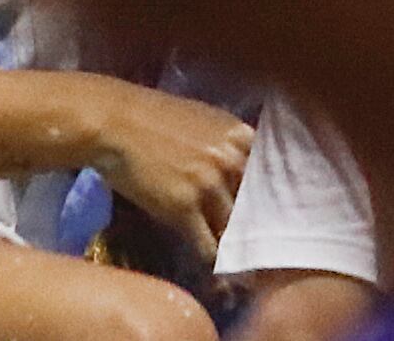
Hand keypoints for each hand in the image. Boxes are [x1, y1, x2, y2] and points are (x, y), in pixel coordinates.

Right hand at [76, 76, 253, 267]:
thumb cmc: (155, 118)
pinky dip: (214, 263)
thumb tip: (244, 168)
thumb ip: (229, 144)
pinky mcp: (183, 208)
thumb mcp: (205, 120)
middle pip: (258, 206)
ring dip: (239, 253)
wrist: (116, 123)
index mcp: (239, 136)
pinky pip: (208, 246)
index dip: (272, 200)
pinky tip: (218, 276)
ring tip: (246, 274)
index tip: (277, 219)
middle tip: (266, 253)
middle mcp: (231, 160)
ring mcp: (209, 185)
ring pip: (234, 230)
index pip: (271, 175)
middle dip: (260, 230)